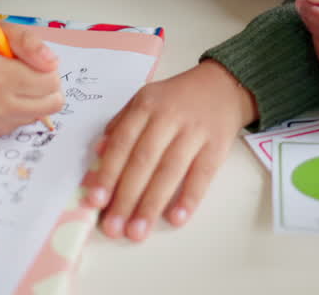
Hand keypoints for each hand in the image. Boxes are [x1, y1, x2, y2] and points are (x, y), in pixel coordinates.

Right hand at [0, 22, 63, 136]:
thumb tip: (53, 63)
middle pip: (52, 102)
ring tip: (11, 80)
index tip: (30, 58)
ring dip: (34, 97)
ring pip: (41, 113)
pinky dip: (21, 108)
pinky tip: (1, 93)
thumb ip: (28, 42)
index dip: (46, 66)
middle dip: (46, 83)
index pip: (50, 81)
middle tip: (26, 69)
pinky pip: (23, 121)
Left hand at [80, 59, 255, 241]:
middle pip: (144, 161)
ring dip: (152, 204)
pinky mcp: (217, 145)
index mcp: (146, 105)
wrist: (223, 85)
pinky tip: (175, 219)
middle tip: (113, 228)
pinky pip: (202, 175)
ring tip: (137, 231)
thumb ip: (121, 125)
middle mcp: (169, 117)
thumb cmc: (177, 99)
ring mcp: (195, 131)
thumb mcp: (145, 100)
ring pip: (170, 171)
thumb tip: (98, 155)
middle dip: (126, 197)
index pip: (122, 143)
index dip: (108, 173)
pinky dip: (188, 198)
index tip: (96, 201)